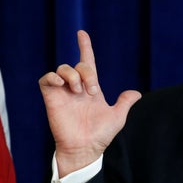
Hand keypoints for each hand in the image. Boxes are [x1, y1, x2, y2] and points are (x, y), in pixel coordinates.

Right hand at [38, 30, 141, 175]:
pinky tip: (62, 85)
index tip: (82, 33)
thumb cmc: (100, 135)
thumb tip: (137, 93)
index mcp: (91, 88)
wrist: (85, 149)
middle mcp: (76, 87)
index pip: (88, 62)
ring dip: (72, 75)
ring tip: (79, 91)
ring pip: (62, 68)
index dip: (85, 47)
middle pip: (79, 64)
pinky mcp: (51, 98)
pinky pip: (46, 79)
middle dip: (87, 72)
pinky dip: (53, 77)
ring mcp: (63, 92)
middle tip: (92, 91)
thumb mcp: (117, 117)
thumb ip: (124, 103)